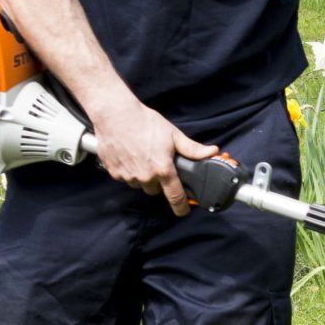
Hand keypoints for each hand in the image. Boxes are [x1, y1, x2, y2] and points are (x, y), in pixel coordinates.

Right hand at [89, 97, 217, 214]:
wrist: (114, 113)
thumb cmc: (143, 121)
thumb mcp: (173, 134)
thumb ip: (192, 148)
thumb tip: (211, 152)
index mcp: (163, 169)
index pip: (175, 197)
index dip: (181, 207)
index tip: (183, 210)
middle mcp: (145, 176)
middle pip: (156, 189)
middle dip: (159, 180)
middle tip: (157, 163)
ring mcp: (128, 176)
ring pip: (140, 184)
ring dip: (143, 176)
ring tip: (142, 156)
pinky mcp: (114, 172)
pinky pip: (125, 178)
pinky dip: (128, 171)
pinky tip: (129, 156)